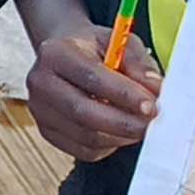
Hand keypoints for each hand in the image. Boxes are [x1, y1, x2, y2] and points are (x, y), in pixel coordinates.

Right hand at [26, 27, 162, 162]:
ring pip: (86, 136)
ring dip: (121, 136)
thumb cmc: (93, 50)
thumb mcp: (119, 43)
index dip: (124, 95)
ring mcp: (40, 110)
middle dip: (124, 123)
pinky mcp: (47, 132)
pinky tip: (120, 132)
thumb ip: (139, 64)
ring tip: (140, 126)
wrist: (65, 56)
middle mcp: (40, 82)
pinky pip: (84, 151)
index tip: (151, 105)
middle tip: (151, 123)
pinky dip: (109, 146)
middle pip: (83, 112)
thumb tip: (155, 89)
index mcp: (55, 53)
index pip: (91, 77)